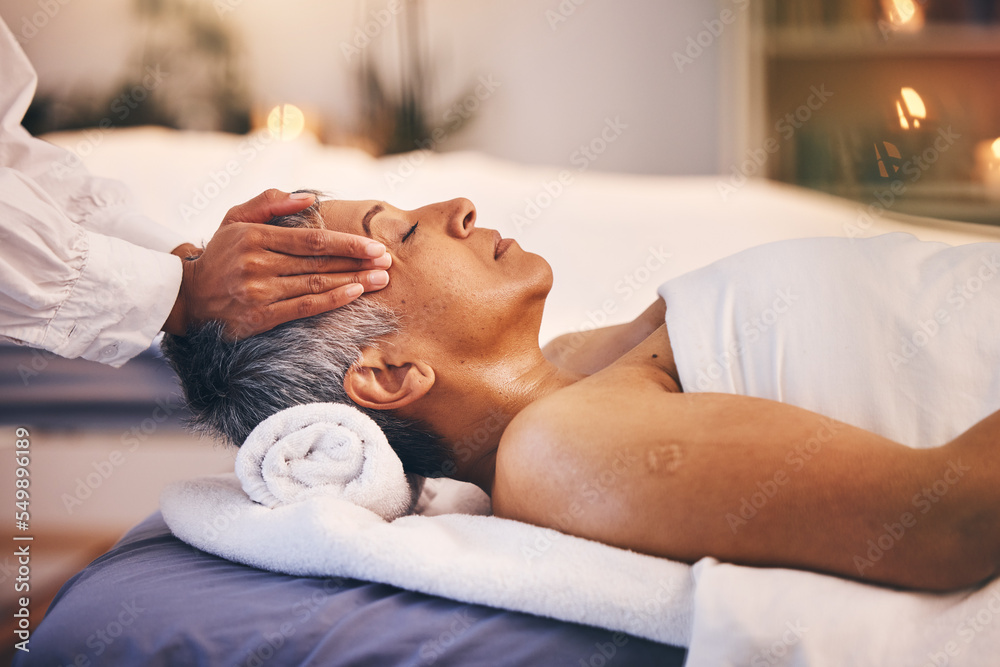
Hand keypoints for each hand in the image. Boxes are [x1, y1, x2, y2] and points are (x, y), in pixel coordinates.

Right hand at [163, 189, 391, 338]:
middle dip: (358, 262)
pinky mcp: (260, 317)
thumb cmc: (222, 254)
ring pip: (315, 284)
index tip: (374, 245)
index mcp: (254, 236)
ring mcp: (259, 291)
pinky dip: (332, 301)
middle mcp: (257, 263)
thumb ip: (270, 202)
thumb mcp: (236, 218)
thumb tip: (308, 197)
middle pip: (319, 262)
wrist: (189, 297)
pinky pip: (304, 307)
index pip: (311, 239)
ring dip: (353, 281)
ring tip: (381, 279)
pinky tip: (355, 294)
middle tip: (387, 261)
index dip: (347, 243)